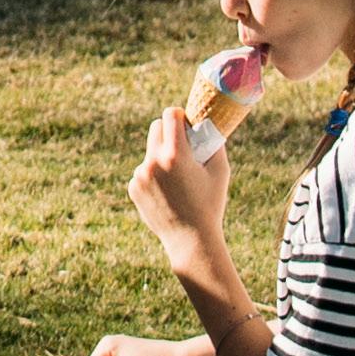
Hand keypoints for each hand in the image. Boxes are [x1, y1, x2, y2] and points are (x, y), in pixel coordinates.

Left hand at [127, 106, 235, 283]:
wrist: (191, 240)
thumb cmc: (210, 205)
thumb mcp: (220, 172)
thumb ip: (214, 143)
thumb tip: (208, 124)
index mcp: (175, 154)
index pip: (169, 116)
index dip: (179, 115)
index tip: (185, 122)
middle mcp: (153, 161)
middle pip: (155, 128)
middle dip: (168, 131)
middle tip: (182, 144)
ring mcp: (140, 175)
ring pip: (150, 152)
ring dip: (161, 156)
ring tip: (178, 178)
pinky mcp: (134, 188)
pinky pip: (144, 171)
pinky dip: (154, 175)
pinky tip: (168, 193)